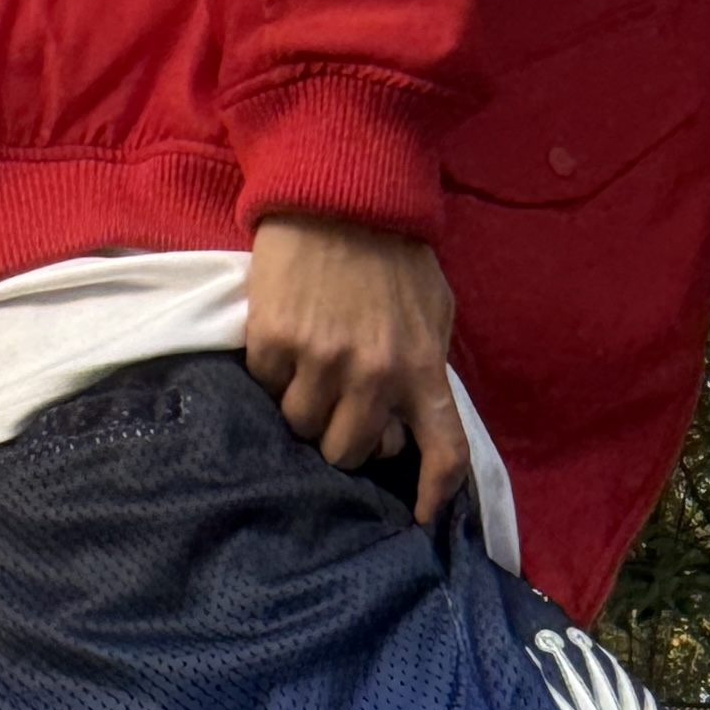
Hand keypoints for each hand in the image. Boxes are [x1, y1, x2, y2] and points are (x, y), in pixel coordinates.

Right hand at [243, 214, 469, 525]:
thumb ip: (425, 368)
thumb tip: (407, 425)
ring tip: (310, 362)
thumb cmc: (393, 255)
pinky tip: (288, 333)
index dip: (435, 493)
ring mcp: (320, 359)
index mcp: (422, 367)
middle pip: (348, 453)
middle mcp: (373, 373)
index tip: (422, 519)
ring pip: (300, 426)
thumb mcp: (433, 310)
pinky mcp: (274, 341)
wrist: (339, 191)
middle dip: (342, 436)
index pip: (444, 451)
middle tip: (340, 404)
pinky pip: (266, 386)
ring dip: (303, 404)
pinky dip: (273, 369)